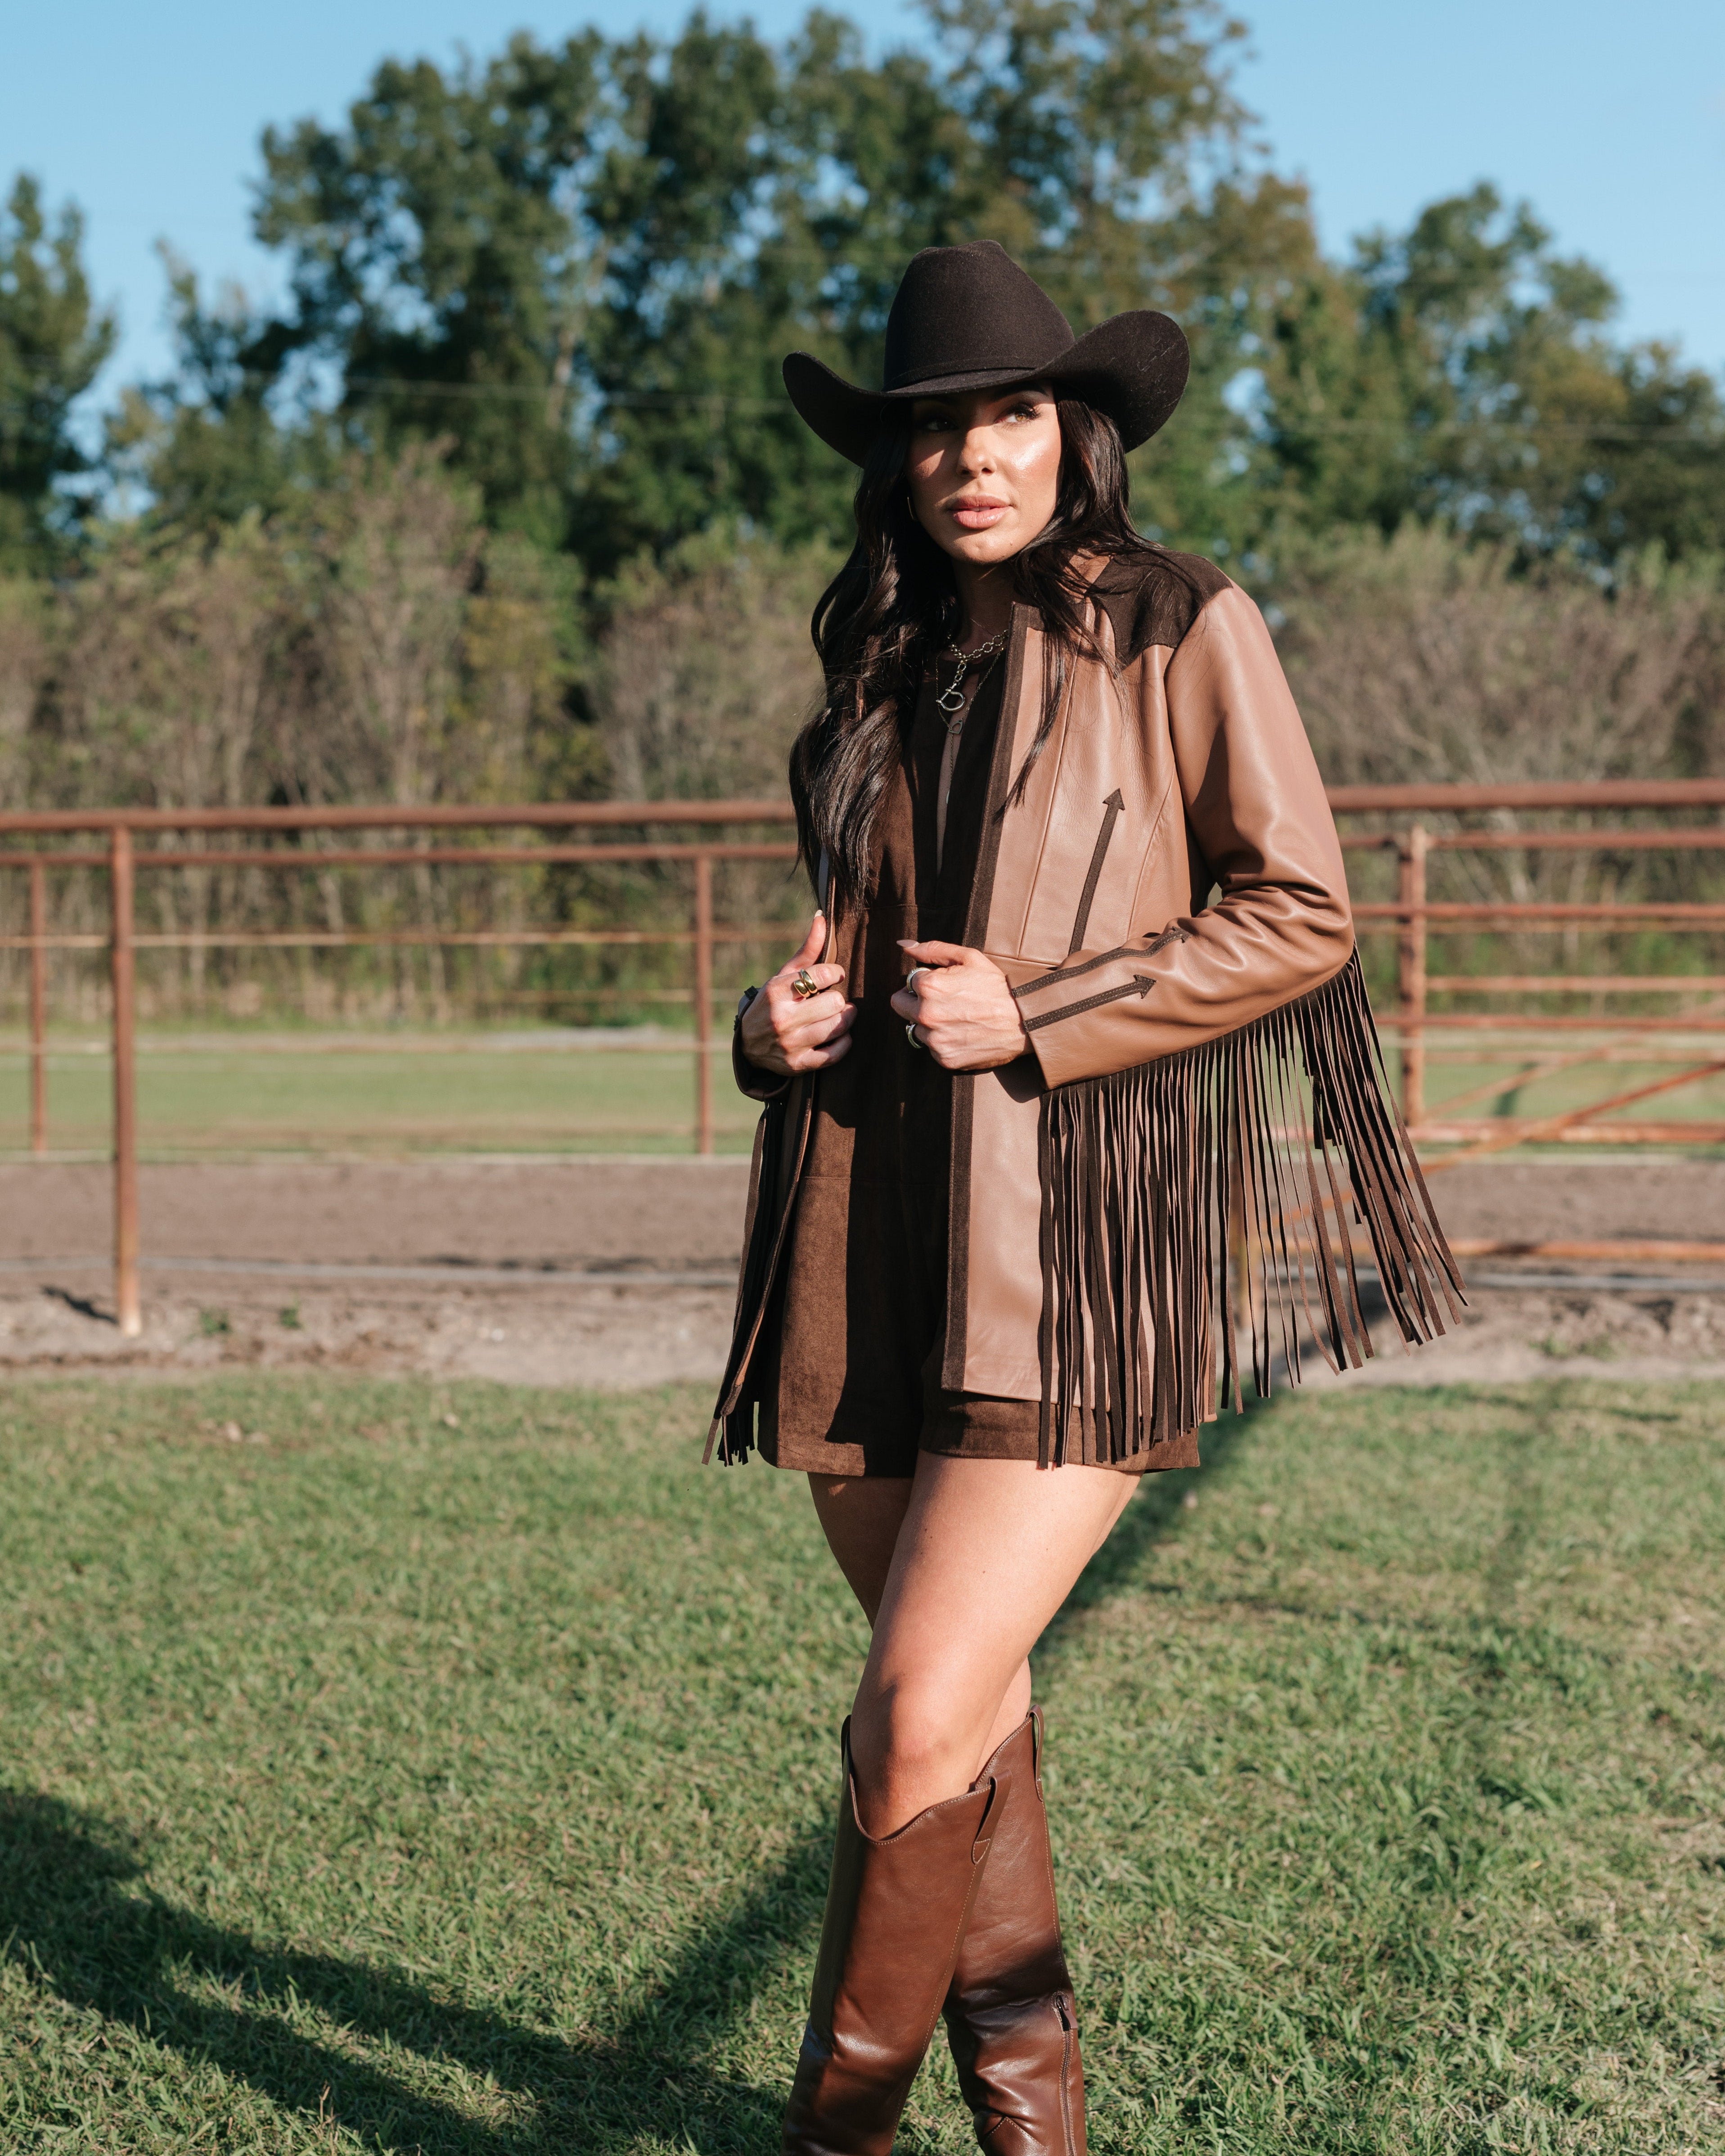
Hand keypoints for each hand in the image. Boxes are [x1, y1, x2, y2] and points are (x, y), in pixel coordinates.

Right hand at [738, 913, 855, 1077]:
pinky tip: (840, 1035)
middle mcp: (781, 1018)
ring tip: (841, 1014)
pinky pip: (835, 1054)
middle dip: (839, 999)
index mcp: (776, 991)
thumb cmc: (774, 1003)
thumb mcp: (784, 976)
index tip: (835, 975)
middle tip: (834, 999)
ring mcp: (790, 1043)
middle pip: (834, 1002)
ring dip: (845, 1019)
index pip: (822, 974)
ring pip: (837, 1026)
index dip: (836, 972)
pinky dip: (844, 1043)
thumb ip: (807, 950)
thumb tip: (822, 917)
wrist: (749, 1045)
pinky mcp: (797, 1064)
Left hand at [889, 939, 1029, 1071]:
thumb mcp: (969, 958)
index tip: (944, 985)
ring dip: (929, 1024)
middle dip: (916, 1001)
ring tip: (957, 1018)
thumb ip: (933, 949)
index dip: (926, 981)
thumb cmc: (998, 987)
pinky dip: (943, 1042)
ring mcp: (935, 1040)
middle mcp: (926, 1015)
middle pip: (901, 1006)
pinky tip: (963, 1033)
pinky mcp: (944, 1059)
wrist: (1025, 1021)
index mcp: (929, 987)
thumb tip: (903, 945)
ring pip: (916, 1029)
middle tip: (944, 1002)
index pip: (908, 982)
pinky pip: (932, 1048)